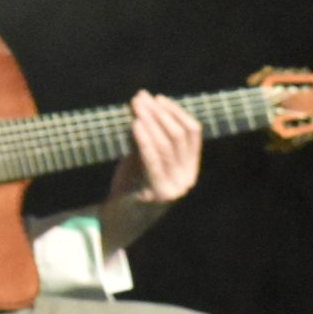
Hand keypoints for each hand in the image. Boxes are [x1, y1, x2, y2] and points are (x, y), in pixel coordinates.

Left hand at [110, 91, 202, 205]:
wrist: (120, 215)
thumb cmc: (131, 181)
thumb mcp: (141, 152)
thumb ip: (145, 131)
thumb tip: (141, 99)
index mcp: (190, 167)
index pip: (192, 132)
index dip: (176, 112)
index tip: (158, 98)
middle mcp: (187, 177)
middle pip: (178, 136)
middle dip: (159, 113)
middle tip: (141, 98)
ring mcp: (175, 187)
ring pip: (166, 146)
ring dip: (151, 122)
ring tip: (136, 106)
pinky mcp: (159, 193)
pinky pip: (153, 161)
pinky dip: (145, 140)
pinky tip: (135, 125)